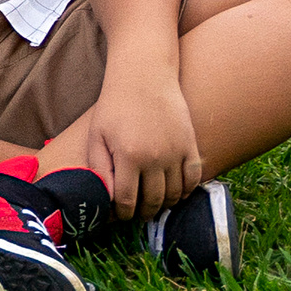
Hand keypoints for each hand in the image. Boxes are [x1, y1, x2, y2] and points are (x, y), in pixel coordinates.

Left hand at [84, 62, 202, 220]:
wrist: (144, 75)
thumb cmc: (115, 106)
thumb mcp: (97, 135)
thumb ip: (99, 168)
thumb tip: (106, 199)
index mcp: (128, 156)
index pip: (127, 200)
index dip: (124, 213)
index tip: (123, 214)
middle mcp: (154, 157)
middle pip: (153, 201)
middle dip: (144, 212)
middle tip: (140, 213)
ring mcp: (176, 152)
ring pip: (174, 194)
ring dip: (164, 204)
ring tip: (155, 203)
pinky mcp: (190, 145)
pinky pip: (193, 180)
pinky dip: (185, 192)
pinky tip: (175, 192)